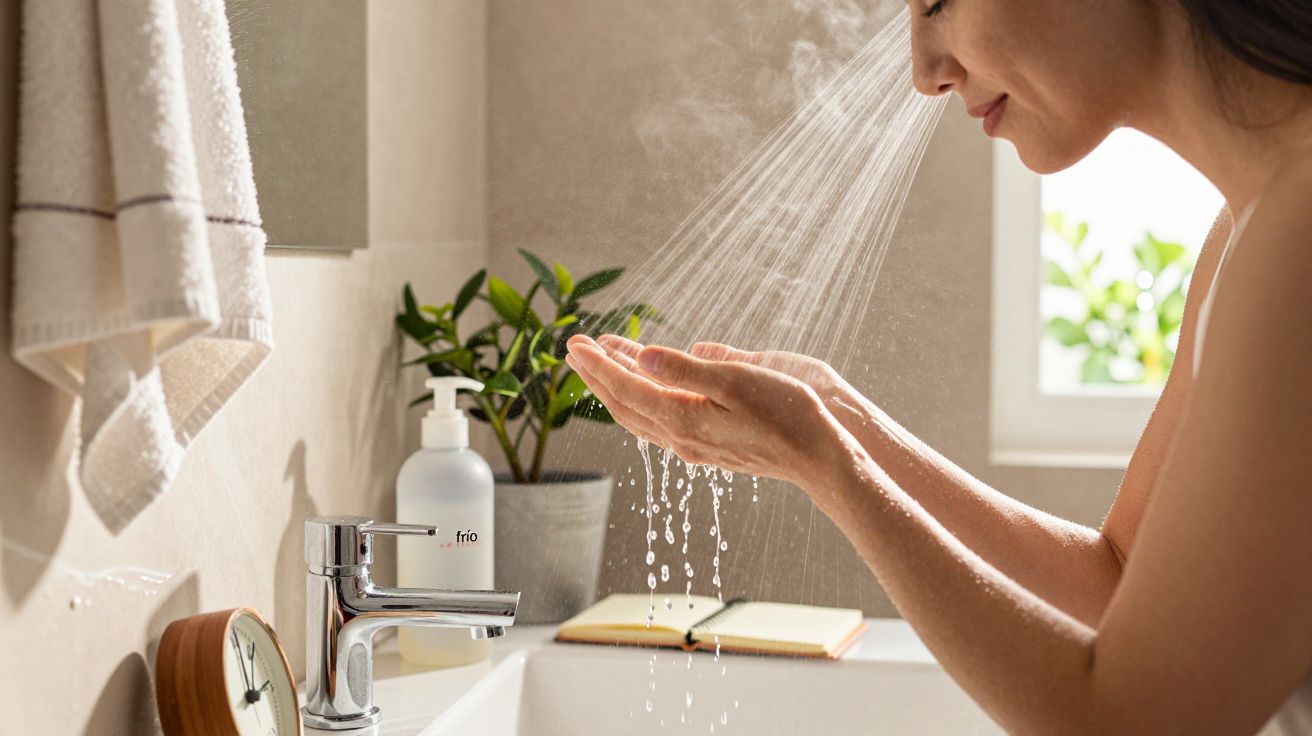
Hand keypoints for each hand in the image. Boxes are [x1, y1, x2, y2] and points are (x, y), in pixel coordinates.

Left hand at [564, 335, 852, 486]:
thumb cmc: (786, 413)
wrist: (819, 457)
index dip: (597, 365)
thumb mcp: (736, 380)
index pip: (625, 389)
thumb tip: (642, 357)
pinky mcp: (708, 447)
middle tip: (575, 350)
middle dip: (597, 376)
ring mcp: (694, 446)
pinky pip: (660, 422)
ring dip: (617, 387)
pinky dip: (642, 400)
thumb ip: (686, 369)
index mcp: (683, 419)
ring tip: (602, 361)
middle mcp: (681, 437)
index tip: (574, 343)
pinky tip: (645, 390)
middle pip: (624, 405)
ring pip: (641, 415)